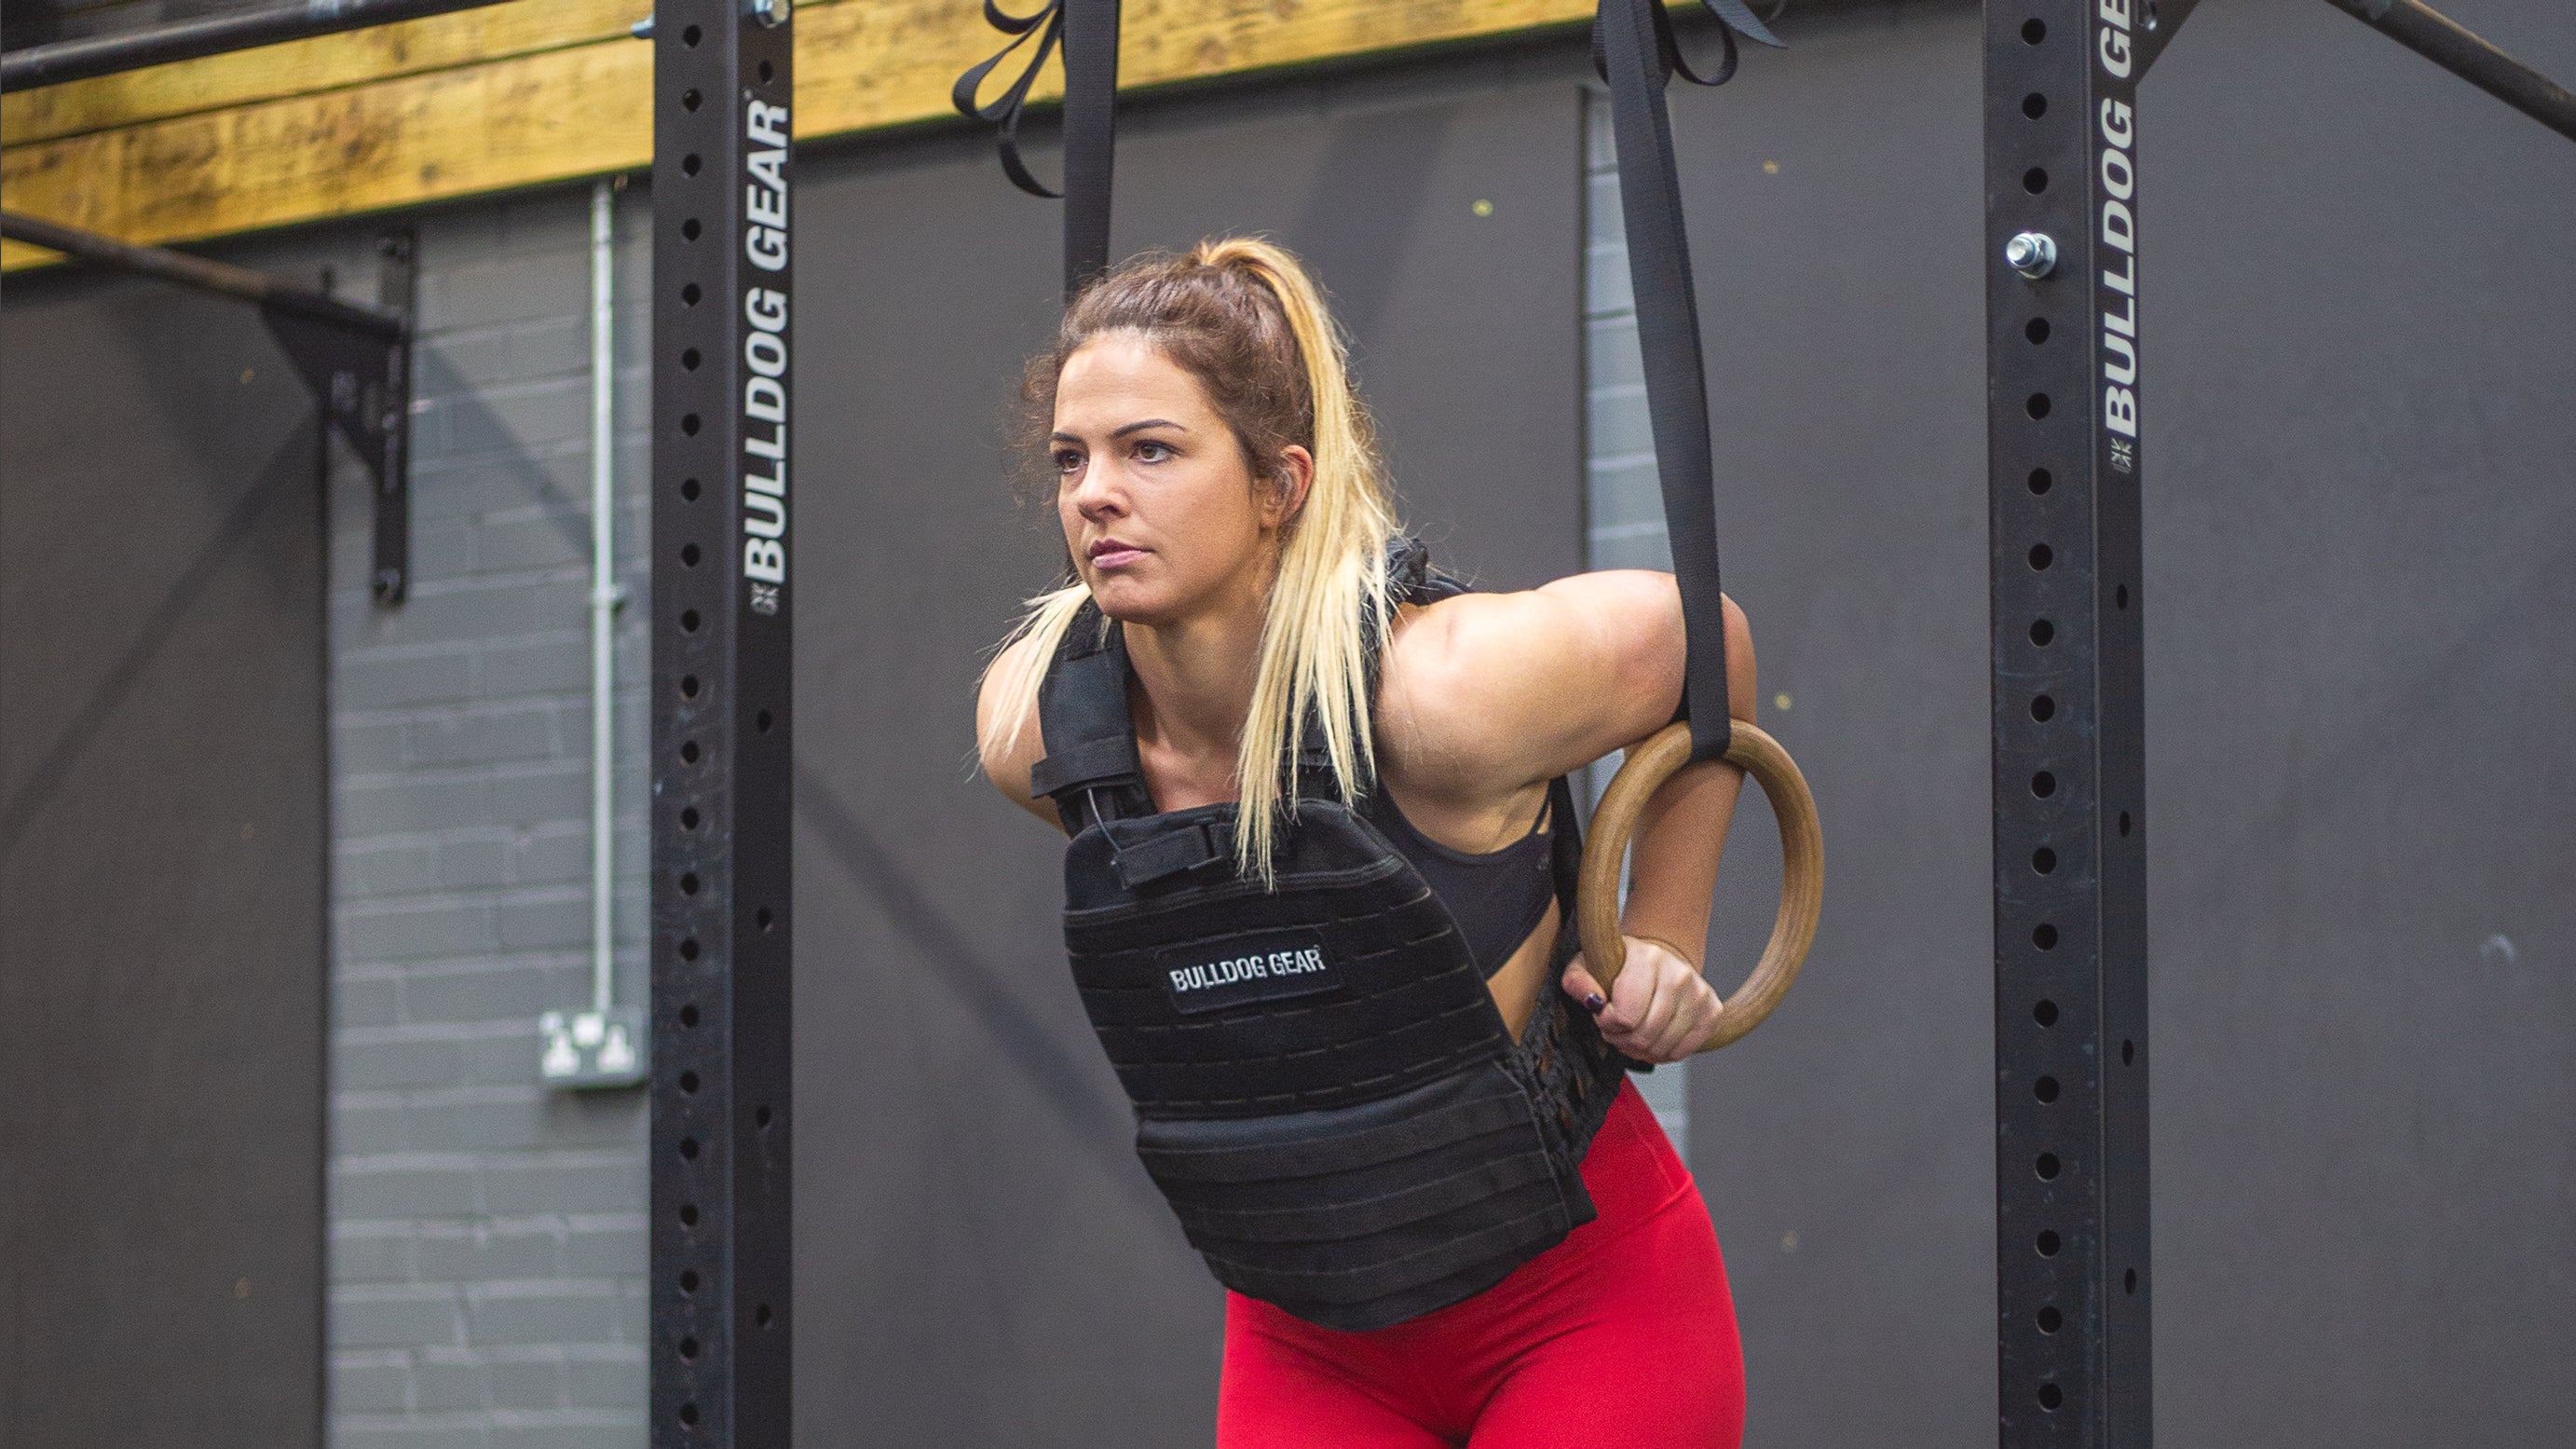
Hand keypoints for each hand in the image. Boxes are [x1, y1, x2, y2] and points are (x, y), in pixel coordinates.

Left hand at [1561, 936, 1721, 1063]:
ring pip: (1663, 1048)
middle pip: (1644, 1036)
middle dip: (1623, 1040)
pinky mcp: (1712, 1012)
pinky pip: (1682, 1052)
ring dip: (1641, 1049)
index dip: (1608, 1024)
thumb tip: (1593, 1001)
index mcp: (1648, 958)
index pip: (1625, 1017)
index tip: (1606, 1013)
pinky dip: (1663, 1053)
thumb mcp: (1586, 966)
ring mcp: (1699, 993)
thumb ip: (1578, 982)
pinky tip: (1654, 1037)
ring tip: (1634, 1031)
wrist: (1658, 959)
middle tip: (1617, 1028)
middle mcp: (1679, 974)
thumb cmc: (1618, 966)